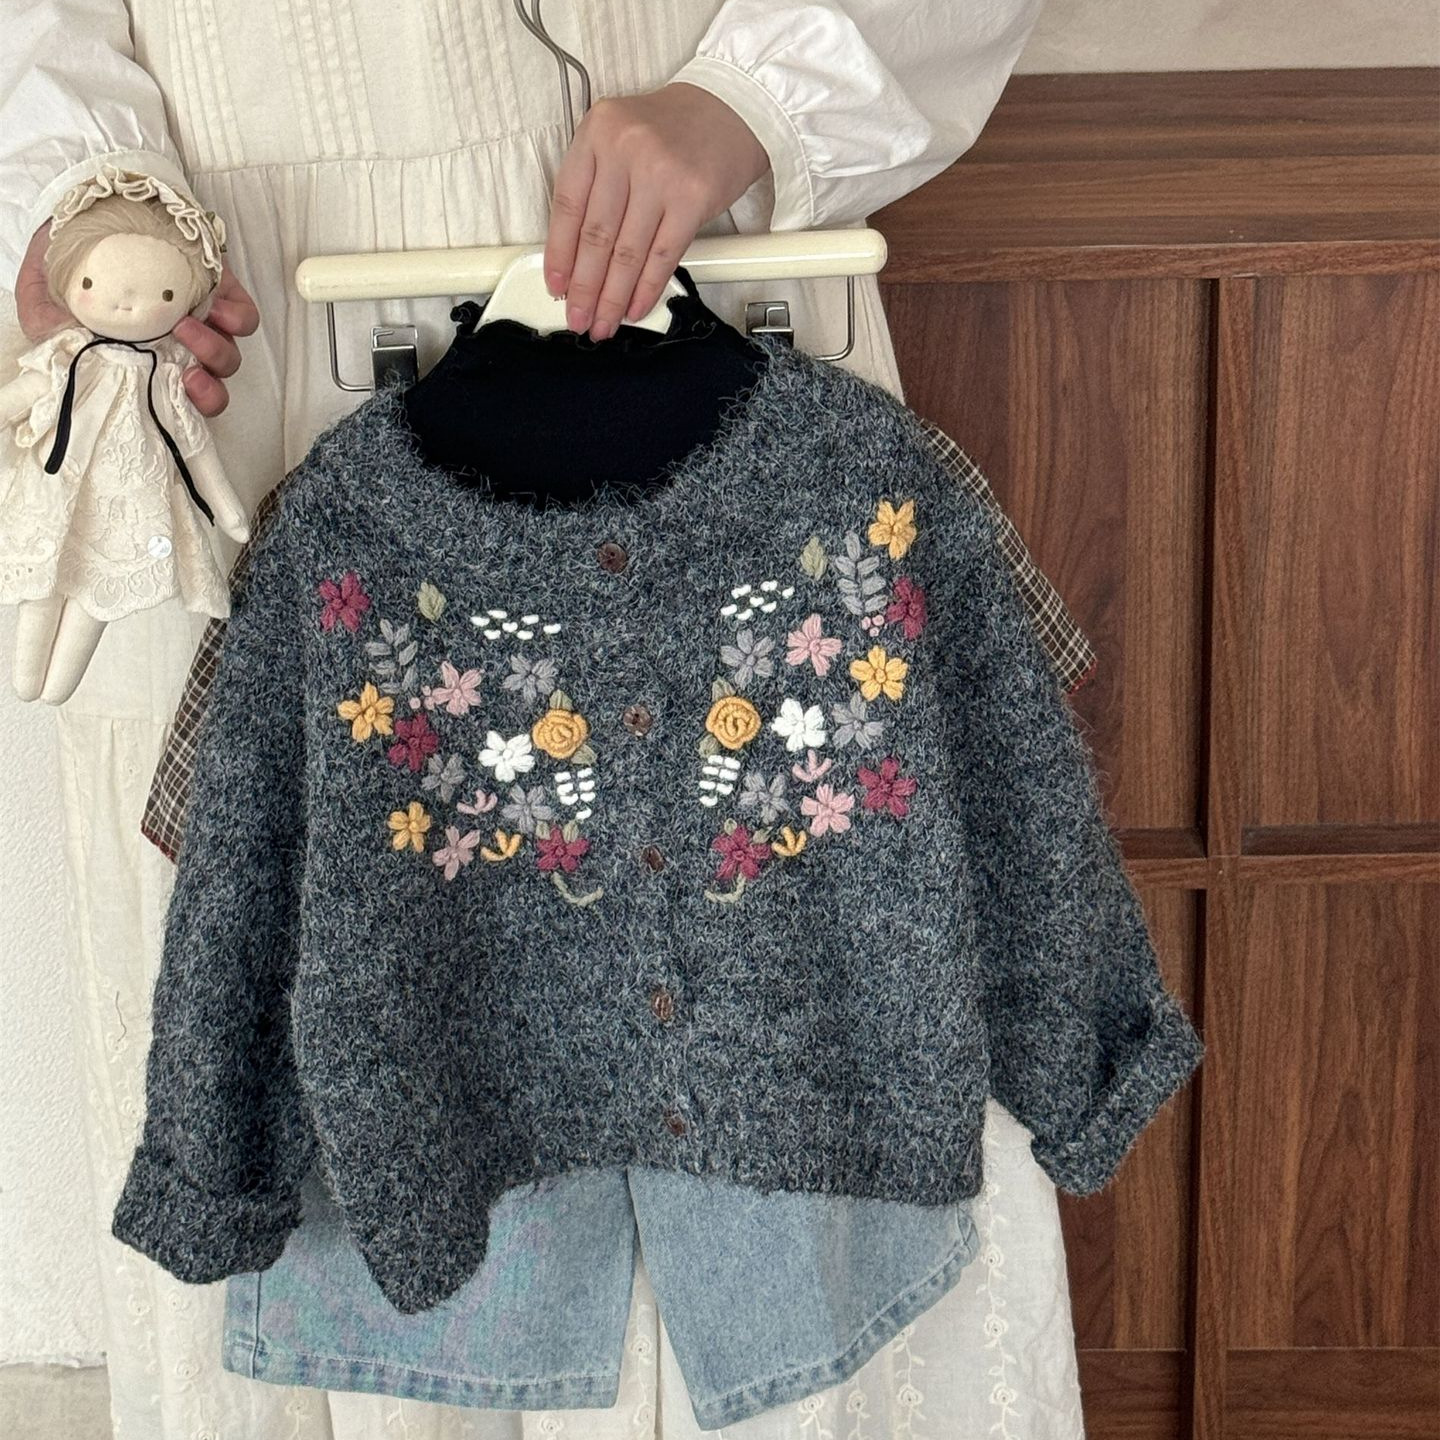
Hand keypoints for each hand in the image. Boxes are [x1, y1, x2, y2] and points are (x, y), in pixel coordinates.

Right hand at [16, 220, 258, 418]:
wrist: (83, 218)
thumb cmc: (65, 267)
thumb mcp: (44, 301)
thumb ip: (52, 329)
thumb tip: (69, 348)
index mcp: (149, 362)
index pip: (182, 400)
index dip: (190, 406)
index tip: (176, 393)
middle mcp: (181, 349)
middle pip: (212, 384)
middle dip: (207, 388)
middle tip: (185, 370)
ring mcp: (204, 321)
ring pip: (229, 355)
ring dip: (214, 351)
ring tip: (186, 327)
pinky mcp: (220, 290)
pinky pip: (244, 315)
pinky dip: (238, 318)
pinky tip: (218, 310)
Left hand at [544, 82, 769, 340]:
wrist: (730, 110)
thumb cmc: (673, 129)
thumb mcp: (620, 136)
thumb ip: (596, 181)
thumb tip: (577, 254)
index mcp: (598, 132)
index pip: (568, 204)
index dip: (559, 253)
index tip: (556, 285)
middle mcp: (625, 149)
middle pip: (596, 235)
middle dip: (585, 287)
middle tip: (578, 317)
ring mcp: (660, 174)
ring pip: (627, 252)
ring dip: (613, 297)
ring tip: (604, 322)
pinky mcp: (691, 199)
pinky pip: (662, 255)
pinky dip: (647, 288)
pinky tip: (635, 307)